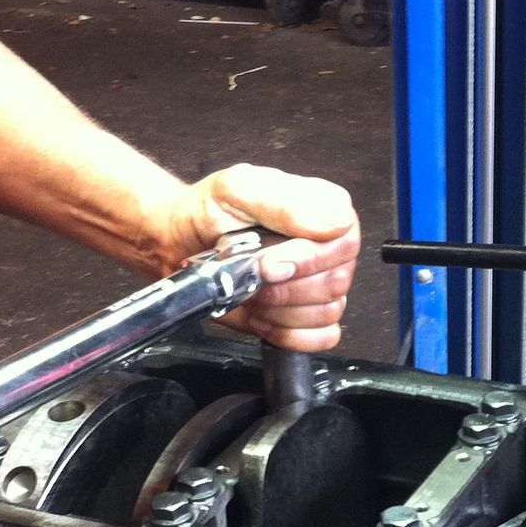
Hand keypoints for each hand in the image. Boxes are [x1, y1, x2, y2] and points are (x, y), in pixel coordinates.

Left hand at [157, 165, 360, 351]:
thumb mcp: (236, 190)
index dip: (309, 259)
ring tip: (252, 292)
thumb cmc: (207, 213)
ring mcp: (321, 283)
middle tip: (253, 276)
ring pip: (328, 311)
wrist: (180, 243)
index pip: (345, 241)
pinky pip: (323, 337)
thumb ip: (285, 202)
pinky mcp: (310, 316)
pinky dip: (288, 333)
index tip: (269, 263)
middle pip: (337, 281)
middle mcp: (328, 246)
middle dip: (287, 287)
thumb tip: (335, 222)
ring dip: (281, 310)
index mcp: (323, 208)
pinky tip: (262, 317)